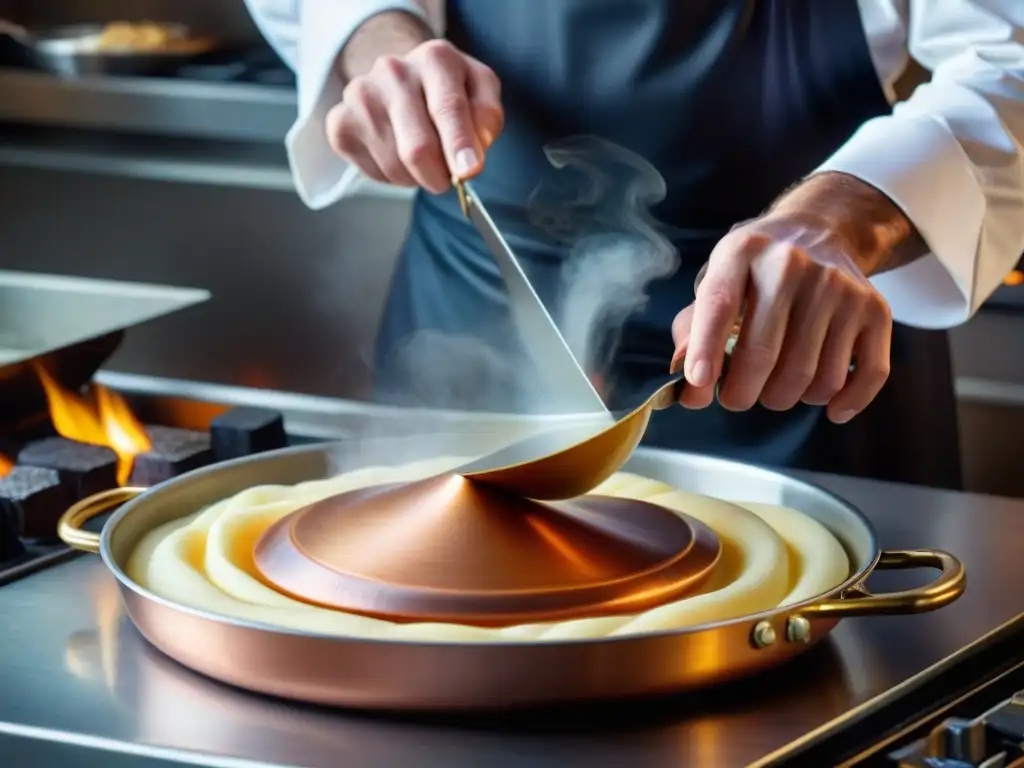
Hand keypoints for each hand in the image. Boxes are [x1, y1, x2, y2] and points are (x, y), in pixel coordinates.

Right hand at [326, 39, 503, 192]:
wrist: (403, 76)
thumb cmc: (447, 88)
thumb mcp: (480, 90)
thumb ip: (487, 117)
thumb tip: (475, 150)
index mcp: (434, 58)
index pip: (447, 108)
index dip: (459, 145)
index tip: (468, 172)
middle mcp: (392, 70)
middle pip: (418, 148)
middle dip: (439, 175)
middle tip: (448, 177)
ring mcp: (360, 94)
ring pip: (395, 166)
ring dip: (416, 177)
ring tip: (422, 158)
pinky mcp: (340, 122)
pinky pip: (373, 172)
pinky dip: (392, 176)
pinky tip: (397, 153)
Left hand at [670, 209, 894, 423]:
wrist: (821, 229)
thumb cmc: (755, 268)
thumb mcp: (717, 277)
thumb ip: (693, 328)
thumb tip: (688, 384)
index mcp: (743, 252)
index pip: (719, 305)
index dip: (706, 350)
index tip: (699, 384)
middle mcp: (793, 264)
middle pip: (764, 354)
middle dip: (742, 394)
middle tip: (735, 398)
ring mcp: (839, 287)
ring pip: (811, 377)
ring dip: (786, 398)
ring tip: (775, 388)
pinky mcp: (875, 309)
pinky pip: (866, 374)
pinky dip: (845, 402)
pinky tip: (829, 408)